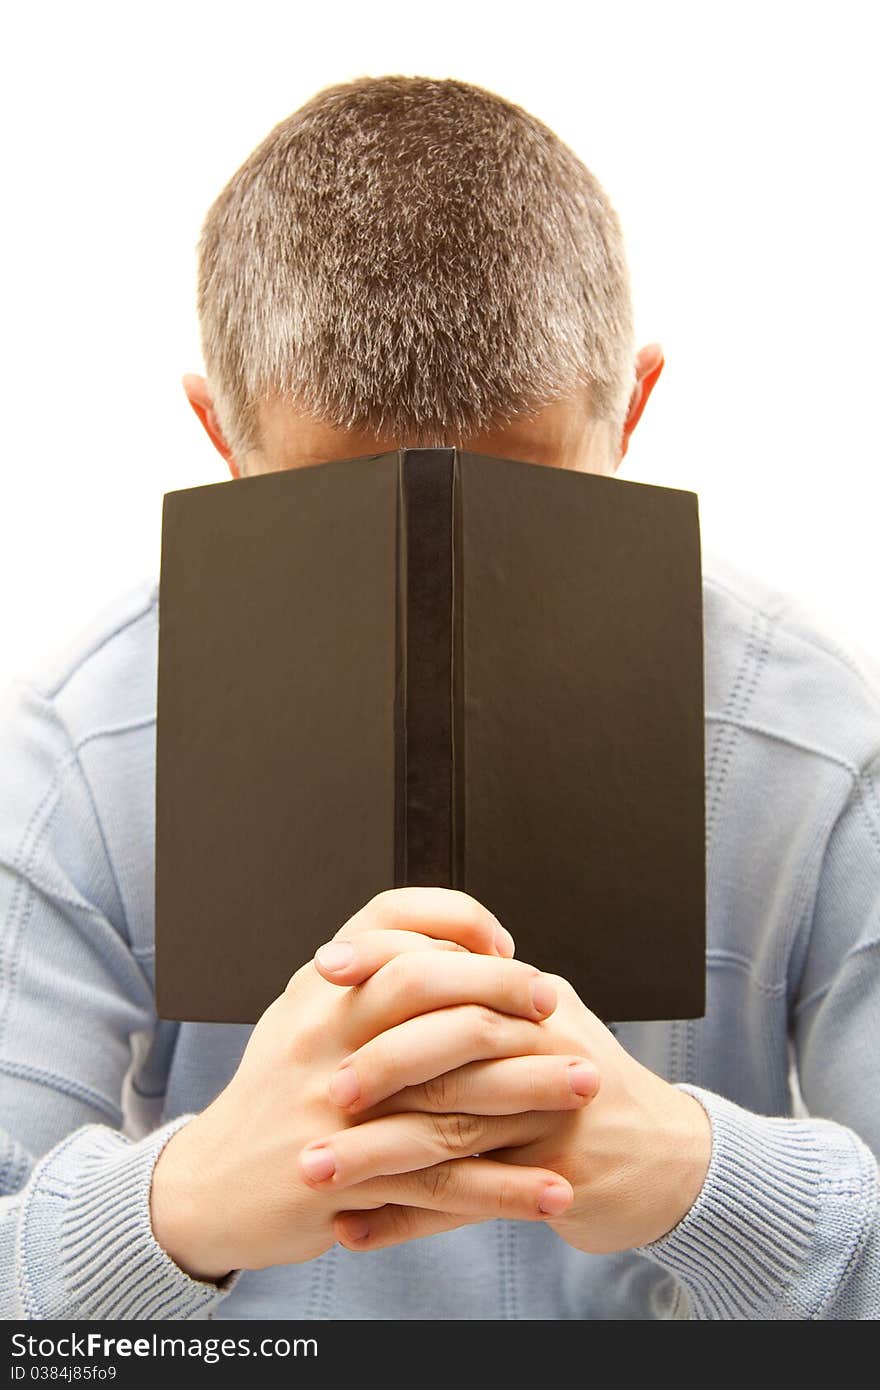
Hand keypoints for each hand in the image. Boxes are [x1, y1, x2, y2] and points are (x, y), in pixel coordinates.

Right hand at [149, 888, 588, 1280]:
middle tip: (556, 1003)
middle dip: (502, 987)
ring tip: (586, 1084)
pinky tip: (555, 1188)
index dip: (455, 921)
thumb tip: (454, 945)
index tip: (505, 944)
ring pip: (449, 1087)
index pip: (388, 918)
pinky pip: (443, 1182)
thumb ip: (369, 979)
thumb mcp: (307, 1017)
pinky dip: (506, 1188)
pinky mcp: (349, 1176)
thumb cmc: (278, 1092)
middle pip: (423, 985)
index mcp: (318, 990)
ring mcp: (334, 1107)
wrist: (211, 1184)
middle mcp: (322, 1035)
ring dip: (530, 1087)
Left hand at [316, 968, 709, 1254]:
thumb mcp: (543, 1022)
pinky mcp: (559, 1176)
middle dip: (374, 1067)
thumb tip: (393, 958)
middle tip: (319, 1091)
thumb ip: (477, 993)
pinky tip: (354, 1229)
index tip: (322, 965)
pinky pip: (467, 1201)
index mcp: (529, 1000)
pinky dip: (406, 1220)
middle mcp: (543, 1047)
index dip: (385, 958)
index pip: (451, 966)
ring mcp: (552, 1114)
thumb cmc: (583, 1086)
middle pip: (449, 1048)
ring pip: (450, 1129)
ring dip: (374, 1155)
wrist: (669, 1160)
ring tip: (315, 1170)